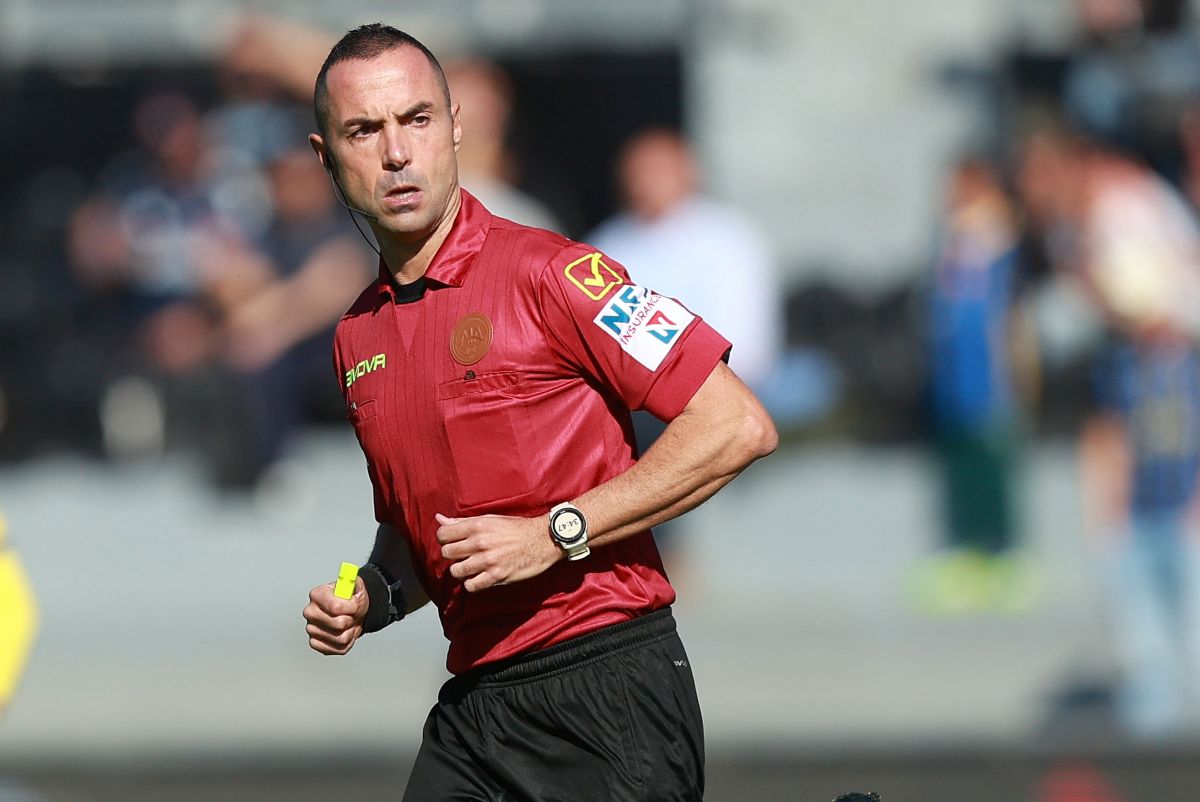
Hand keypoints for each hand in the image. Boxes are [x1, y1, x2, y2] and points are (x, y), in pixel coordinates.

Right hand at [303, 579, 367, 654]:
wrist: (351, 612)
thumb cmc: (351, 599)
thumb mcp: (356, 586)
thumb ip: (353, 581)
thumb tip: (349, 578)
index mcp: (317, 594)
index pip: (336, 607)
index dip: (352, 607)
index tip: (356, 604)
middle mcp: (310, 612)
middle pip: (339, 624)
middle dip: (352, 620)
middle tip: (353, 615)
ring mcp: (311, 628)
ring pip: (341, 638)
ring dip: (351, 632)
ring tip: (350, 624)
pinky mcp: (315, 643)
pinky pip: (338, 649)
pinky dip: (347, 643)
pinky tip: (345, 633)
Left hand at [436, 513, 561, 591]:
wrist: (543, 539)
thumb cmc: (516, 528)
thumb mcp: (489, 519)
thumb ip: (462, 522)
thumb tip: (438, 519)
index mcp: (477, 526)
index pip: (443, 534)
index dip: (445, 539)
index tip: (453, 542)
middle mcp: (480, 542)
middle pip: (447, 553)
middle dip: (453, 555)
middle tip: (463, 555)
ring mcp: (488, 560)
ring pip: (456, 571)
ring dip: (461, 571)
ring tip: (471, 567)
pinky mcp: (497, 576)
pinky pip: (471, 586)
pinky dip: (472, 584)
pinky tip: (479, 577)